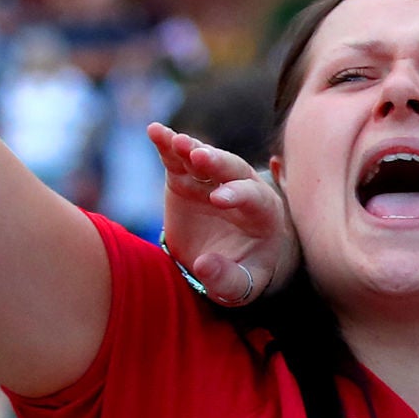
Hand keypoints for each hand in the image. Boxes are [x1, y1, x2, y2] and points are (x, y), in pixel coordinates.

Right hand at [149, 122, 295, 305]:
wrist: (223, 260)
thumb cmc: (240, 272)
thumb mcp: (240, 286)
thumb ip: (227, 279)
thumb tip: (203, 265)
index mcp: (264, 213)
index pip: (254, 197)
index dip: (237, 195)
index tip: (217, 200)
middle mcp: (240, 188)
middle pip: (233, 168)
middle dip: (217, 162)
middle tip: (200, 157)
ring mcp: (212, 180)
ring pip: (204, 158)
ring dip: (191, 148)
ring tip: (176, 141)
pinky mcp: (186, 178)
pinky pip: (177, 158)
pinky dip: (167, 144)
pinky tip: (154, 131)